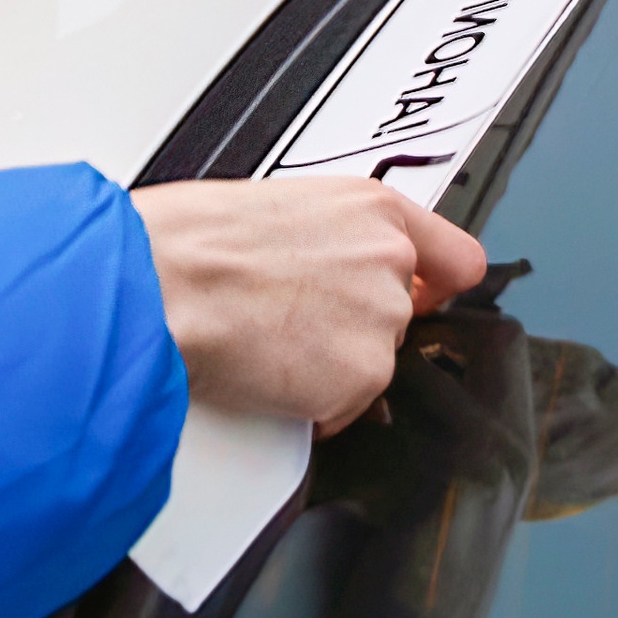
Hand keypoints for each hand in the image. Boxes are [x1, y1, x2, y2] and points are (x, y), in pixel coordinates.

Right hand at [135, 177, 485, 432]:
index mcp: (370, 208)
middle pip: (398, 318)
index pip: (456, 258)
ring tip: (266, 344)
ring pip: (370, 364)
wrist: (161, 283)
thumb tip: (320, 266)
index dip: (438, 285)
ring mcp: (381, 321)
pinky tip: (266, 375)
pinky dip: (309, 407)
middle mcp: (387, 260)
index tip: (428, 295)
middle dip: (349, 329)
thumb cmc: (188, 242)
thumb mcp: (273, 209)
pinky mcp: (361, 376)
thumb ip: (326, 238)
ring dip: (327, 367)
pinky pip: (343, 409)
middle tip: (290, 323)